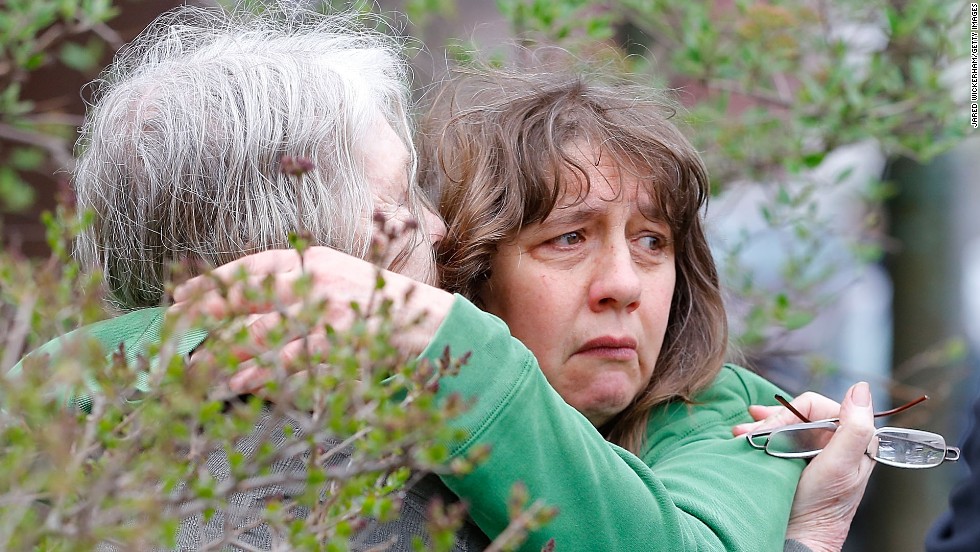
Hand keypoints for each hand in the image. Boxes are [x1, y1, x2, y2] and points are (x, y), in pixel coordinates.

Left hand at [170, 247, 454, 393]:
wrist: (429, 325)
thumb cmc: (380, 307)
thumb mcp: (340, 283)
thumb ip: (300, 289)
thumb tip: (253, 306)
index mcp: (315, 259)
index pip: (253, 265)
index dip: (215, 280)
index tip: (184, 293)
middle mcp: (317, 278)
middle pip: (248, 295)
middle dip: (208, 311)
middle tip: (175, 326)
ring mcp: (328, 309)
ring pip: (263, 329)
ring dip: (228, 349)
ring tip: (202, 363)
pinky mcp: (339, 339)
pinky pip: (290, 358)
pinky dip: (262, 370)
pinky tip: (240, 381)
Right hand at [733, 383, 875, 551]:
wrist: (798, 537)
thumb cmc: (821, 509)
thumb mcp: (841, 467)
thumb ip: (855, 428)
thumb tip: (860, 387)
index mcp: (851, 439)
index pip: (816, 405)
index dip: (790, 413)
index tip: (771, 430)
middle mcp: (834, 442)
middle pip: (798, 413)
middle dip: (771, 419)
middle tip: (748, 429)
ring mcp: (813, 452)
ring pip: (784, 424)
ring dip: (760, 426)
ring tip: (740, 434)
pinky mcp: (795, 462)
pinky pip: (777, 438)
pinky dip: (759, 436)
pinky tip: (744, 439)